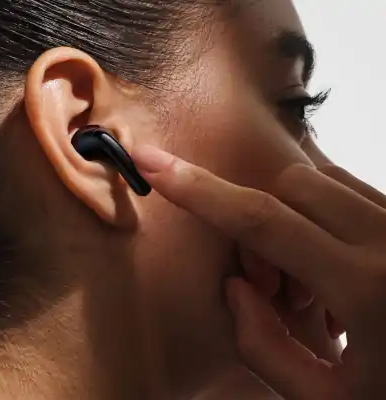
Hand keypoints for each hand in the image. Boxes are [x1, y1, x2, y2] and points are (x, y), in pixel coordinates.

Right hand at [132, 145, 385, 398]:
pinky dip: (323, 210)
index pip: (260, 220)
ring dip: (293, 214)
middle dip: (259, 217)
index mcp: (368, 292)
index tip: (154, 162)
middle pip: (290, 186)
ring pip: (321, 179)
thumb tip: (235, 286)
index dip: (198, 189)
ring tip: (314, 272)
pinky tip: (337, 256)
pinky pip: (350, 187)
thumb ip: (263, 344)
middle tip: (274, 276)